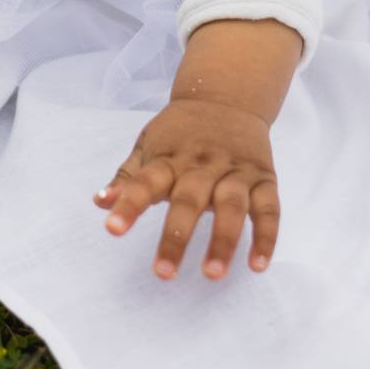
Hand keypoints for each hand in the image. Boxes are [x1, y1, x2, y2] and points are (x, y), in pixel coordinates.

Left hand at [92, 97, 280, 280]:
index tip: (112, 230)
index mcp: (170, 156)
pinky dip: (266, 237)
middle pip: (189, 199)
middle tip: (162, 273)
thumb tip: (99, 203)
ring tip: (212, 274)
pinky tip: (257, 265)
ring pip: (231, 206)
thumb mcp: (149, 143)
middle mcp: (203, 163)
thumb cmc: (181, 129)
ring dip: (223, 241)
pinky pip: (269, 209)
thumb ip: (128, 177)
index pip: (145, 181)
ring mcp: (236, 170)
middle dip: (176, 236)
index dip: (129, 204)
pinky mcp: (264, 178)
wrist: (228, 94)